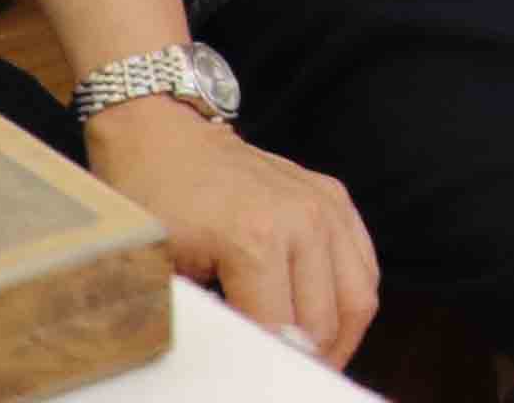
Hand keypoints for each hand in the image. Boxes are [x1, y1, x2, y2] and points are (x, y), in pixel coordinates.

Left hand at [93, 102, 375, 357]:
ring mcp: (324, 205)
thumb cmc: (150, 199)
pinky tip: (328, 320)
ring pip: (359, 296)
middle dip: (307, 359)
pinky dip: (352, 299)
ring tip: (312, 360)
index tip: (258, 379)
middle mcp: (303, 220)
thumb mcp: (156, 264)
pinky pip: (364, 263)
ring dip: (340, 337)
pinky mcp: (334, 196)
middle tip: (283, 377)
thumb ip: (196, 314)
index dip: (270, 366)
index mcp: (256, 239)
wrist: (162, 134)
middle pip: (326, 320)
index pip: (282, 331)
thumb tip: (225, 358)